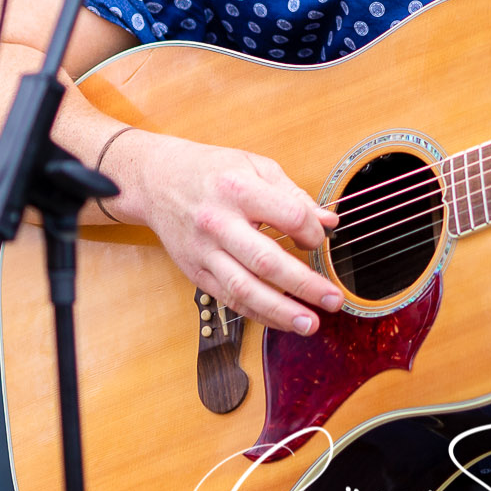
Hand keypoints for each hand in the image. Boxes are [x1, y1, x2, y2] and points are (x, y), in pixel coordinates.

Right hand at [104, 130, 342, 335]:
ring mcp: (204, 252)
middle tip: (334, 300)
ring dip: (281, 312)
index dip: (313, 232)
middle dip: (305, 285)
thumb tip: (328, 222)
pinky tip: (282, 321)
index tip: (320, 239)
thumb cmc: (210, 170)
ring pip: (245, 289)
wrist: (157, 180)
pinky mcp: (195, 272)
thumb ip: (293, 194)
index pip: (288, 216)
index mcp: (238, 190)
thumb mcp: (255, 166)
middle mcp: (219, 223)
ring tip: (310, 324)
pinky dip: (258, 314)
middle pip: (266, 261)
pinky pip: (229, 300)